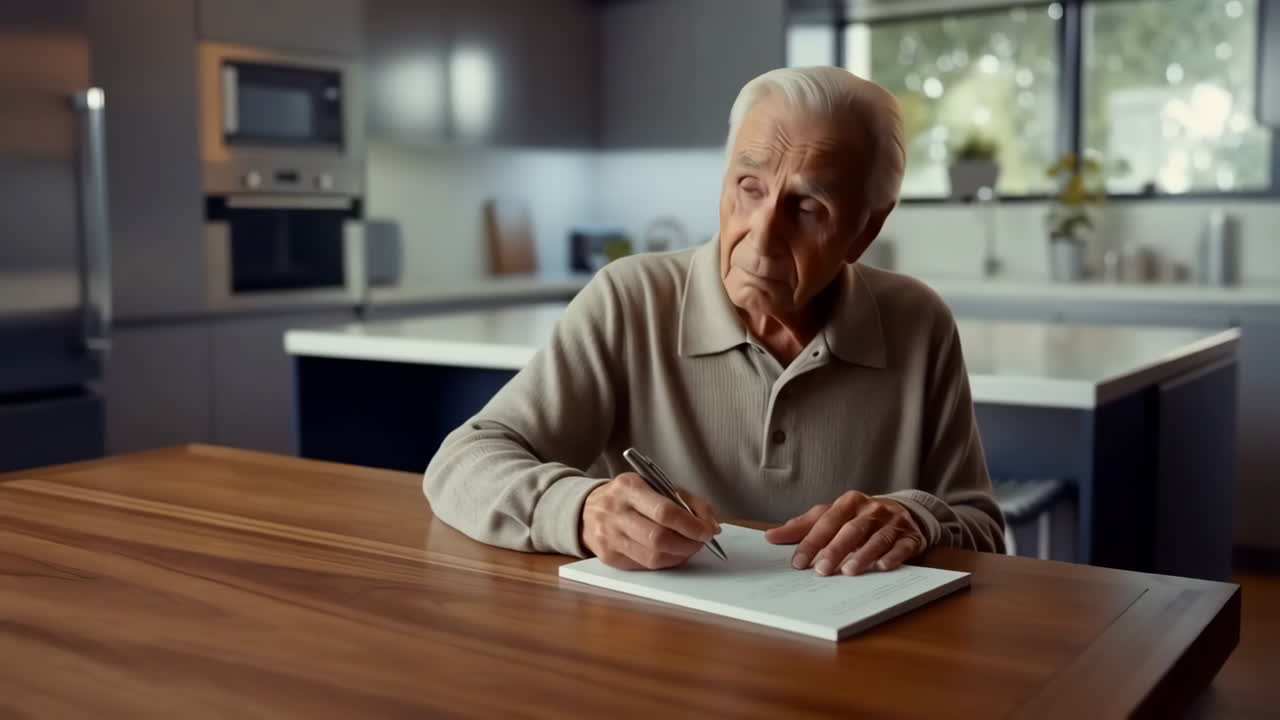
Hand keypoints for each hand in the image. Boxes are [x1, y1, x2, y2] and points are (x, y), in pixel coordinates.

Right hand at [581, 472, 718, 569]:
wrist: (586, 509)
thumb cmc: (628, 497)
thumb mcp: (654, 485)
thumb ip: (687, 501)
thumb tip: (712, 526)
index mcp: (628, 487)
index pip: (665, 512)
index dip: (691, 525)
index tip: (707, 530)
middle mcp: (616, 512)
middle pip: (659, 538)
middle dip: (688, 544)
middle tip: (701, 542)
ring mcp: (610, 537)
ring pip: (653, 557)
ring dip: (680, 556)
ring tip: (688, 547)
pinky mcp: (609, 557)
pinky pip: (645, 566)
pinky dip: (665, 562)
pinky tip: (671, 553)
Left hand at [764, 491, 925, 575]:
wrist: (905, 513)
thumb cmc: (859, 517)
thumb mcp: (832, 516)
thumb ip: (803, 526)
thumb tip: (771, 536)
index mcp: (848, 502)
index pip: (826, 522)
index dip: (811, 542)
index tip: (798, 562)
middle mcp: (871, 509)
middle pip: (850, 530)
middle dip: (835, 550)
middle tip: (821, 570)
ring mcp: (892, 522)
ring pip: (876, 538)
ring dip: (862, 555)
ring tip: (849, 571)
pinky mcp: (910, 536)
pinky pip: (901, 546)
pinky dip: (892, 556)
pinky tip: (882, 567)